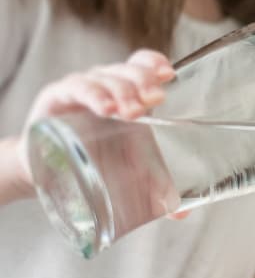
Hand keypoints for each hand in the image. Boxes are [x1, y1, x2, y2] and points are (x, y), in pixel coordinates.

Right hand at [16, 50, 175, 199]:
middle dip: (143, 83)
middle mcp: (106, 84)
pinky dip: (93, 95)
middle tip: (156, 101)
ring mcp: (82, 89)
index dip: (154, 64)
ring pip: (105, 77)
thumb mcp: (130, 168)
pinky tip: (105, 109)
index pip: (141, 64)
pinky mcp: (57, 98)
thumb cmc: (96, 160)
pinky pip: (76, 88)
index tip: (170, 75)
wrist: (48, 172)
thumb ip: (156, 186)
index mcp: (127, 92)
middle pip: (128, 71)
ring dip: (122, 91)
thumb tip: (183, 214)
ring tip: (133, 112)